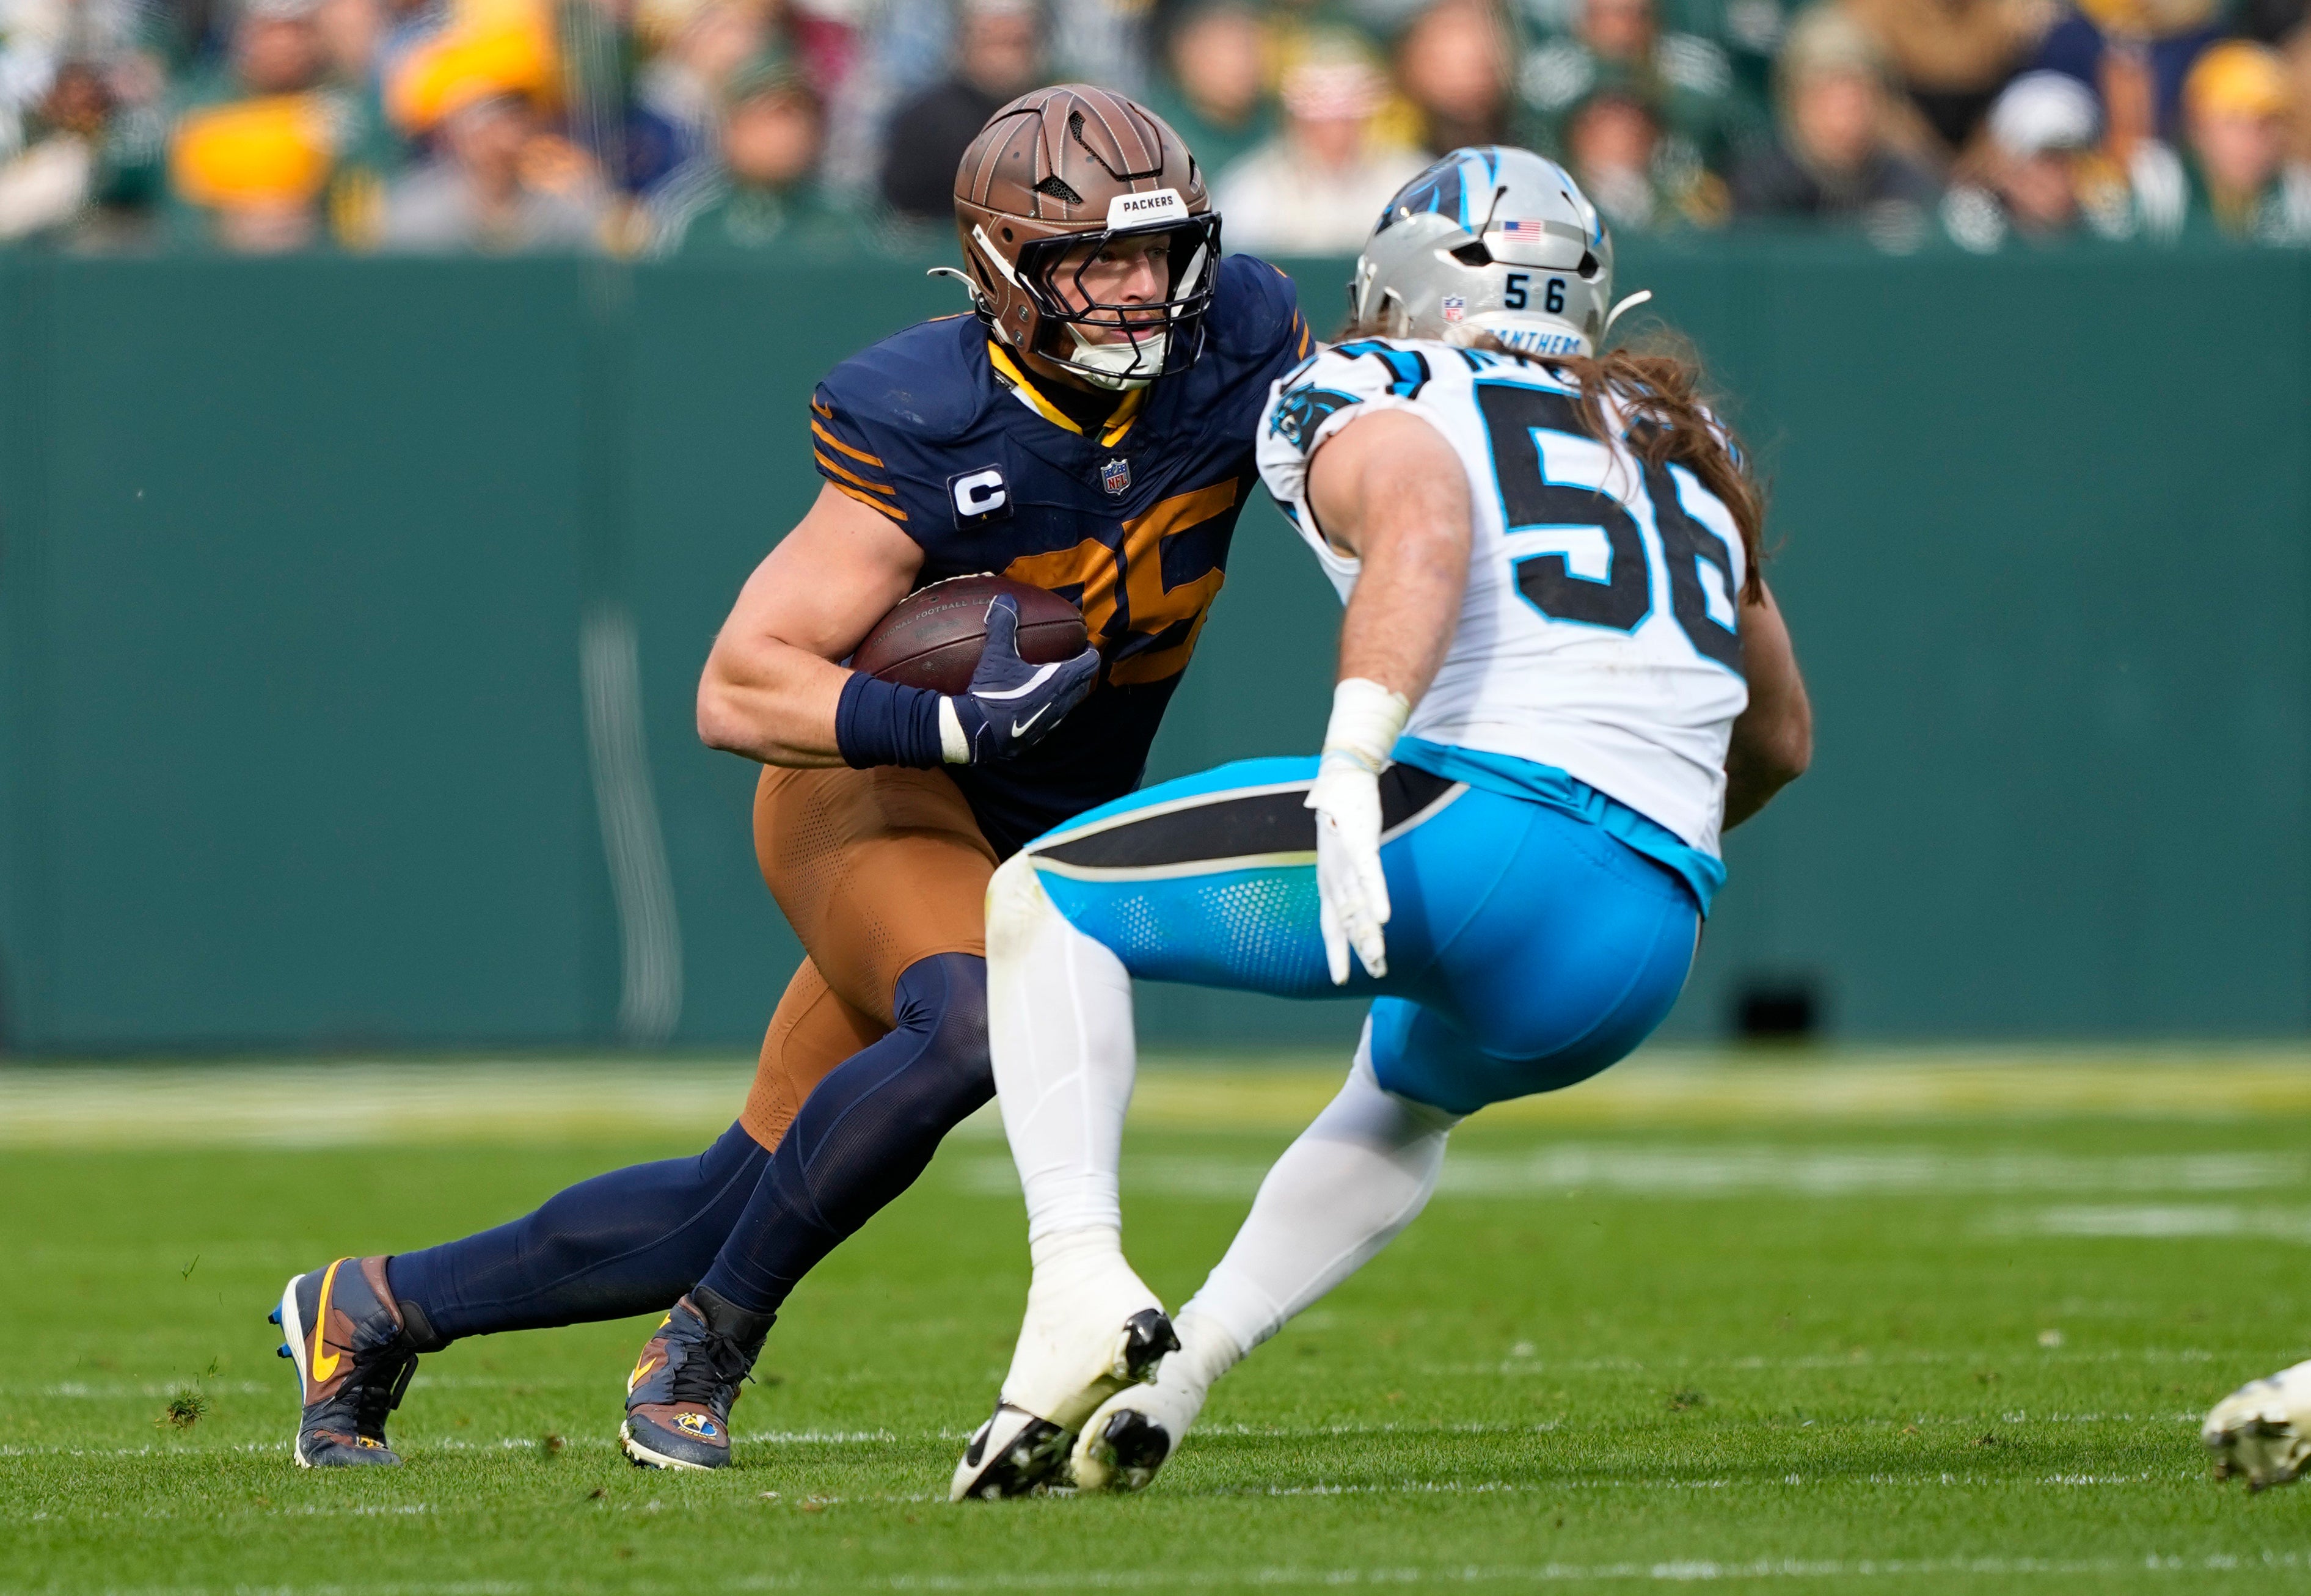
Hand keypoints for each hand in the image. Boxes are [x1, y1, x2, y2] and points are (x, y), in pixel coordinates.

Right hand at [944, 595, 1100, 762]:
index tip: (1085, 644)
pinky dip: (1052, 705)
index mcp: (1060, 681)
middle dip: (1082, 670)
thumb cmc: (993, 693)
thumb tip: (1005, 599)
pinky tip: (1034, 700)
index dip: (1090, 652)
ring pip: (1070, 703)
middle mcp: (1062, 702)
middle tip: (1073, 659)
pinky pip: (1054, 716)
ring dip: (1068, 689)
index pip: (1089, 664)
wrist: (978, 733)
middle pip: (1083, 684)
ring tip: (1056, 679)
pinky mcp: (1039, 734)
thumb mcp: (996, 656)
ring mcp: (1052, 721)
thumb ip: (1003, 626)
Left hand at [1305, 753, 1389, 982]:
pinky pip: (1370, 874)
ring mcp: (1345, 860)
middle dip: (1360, 950)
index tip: (1341, 980)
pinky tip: (1385, 917)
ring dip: (1369, 932)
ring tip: (1378, 959)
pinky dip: (1377, 895)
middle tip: (1377, 973)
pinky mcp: (1361, 842)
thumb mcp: (1342, 855)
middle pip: (1348, 920)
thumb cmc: (1343, 819)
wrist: (1341, 778)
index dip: (1335, 953)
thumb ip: (1352, 880)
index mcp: (1328, 881)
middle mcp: (1332, 875)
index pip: (1330, 925)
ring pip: (1359, 903)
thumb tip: (1363, 903)